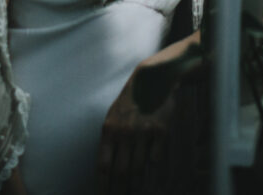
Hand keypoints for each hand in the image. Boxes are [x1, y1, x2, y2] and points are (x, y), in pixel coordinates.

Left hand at [96, 68, 173, 194]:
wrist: (153, 79)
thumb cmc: (131, 101)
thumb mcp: (113, 116)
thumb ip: (110, 139)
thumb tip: (105, 166)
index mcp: (109, 129)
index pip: (103, 165)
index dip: (102, 185)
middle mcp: (124, 132)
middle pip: (120, 171)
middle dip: (119, 191)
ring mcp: (143, 132)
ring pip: (138, 168)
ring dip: (136, 185)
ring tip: (135, 193)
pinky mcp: (160, 131)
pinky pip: (156, 158)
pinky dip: (153, 168)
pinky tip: (153, 178)